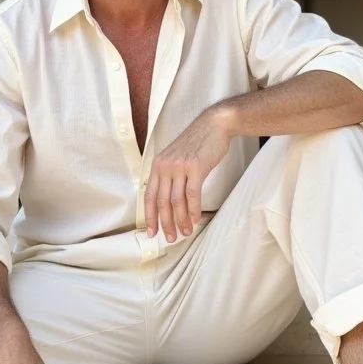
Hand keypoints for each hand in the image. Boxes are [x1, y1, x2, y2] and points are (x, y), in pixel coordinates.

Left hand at [145, 105, 233, 241]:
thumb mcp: (176, 157)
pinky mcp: (196, 167)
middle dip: (165, 223)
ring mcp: (180, 167)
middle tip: (171, 238)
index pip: (149, 196)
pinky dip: (193, 210)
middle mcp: (165, 166)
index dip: (150, 216)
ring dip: (181, 220)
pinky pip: (193, 195)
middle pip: (162, 202)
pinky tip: (195, 220)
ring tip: (185, 232)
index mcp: (158, 165)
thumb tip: (168, 202)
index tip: (152, 232)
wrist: (213, 125)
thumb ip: (169, 176)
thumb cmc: (197, 143)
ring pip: (177, 201)